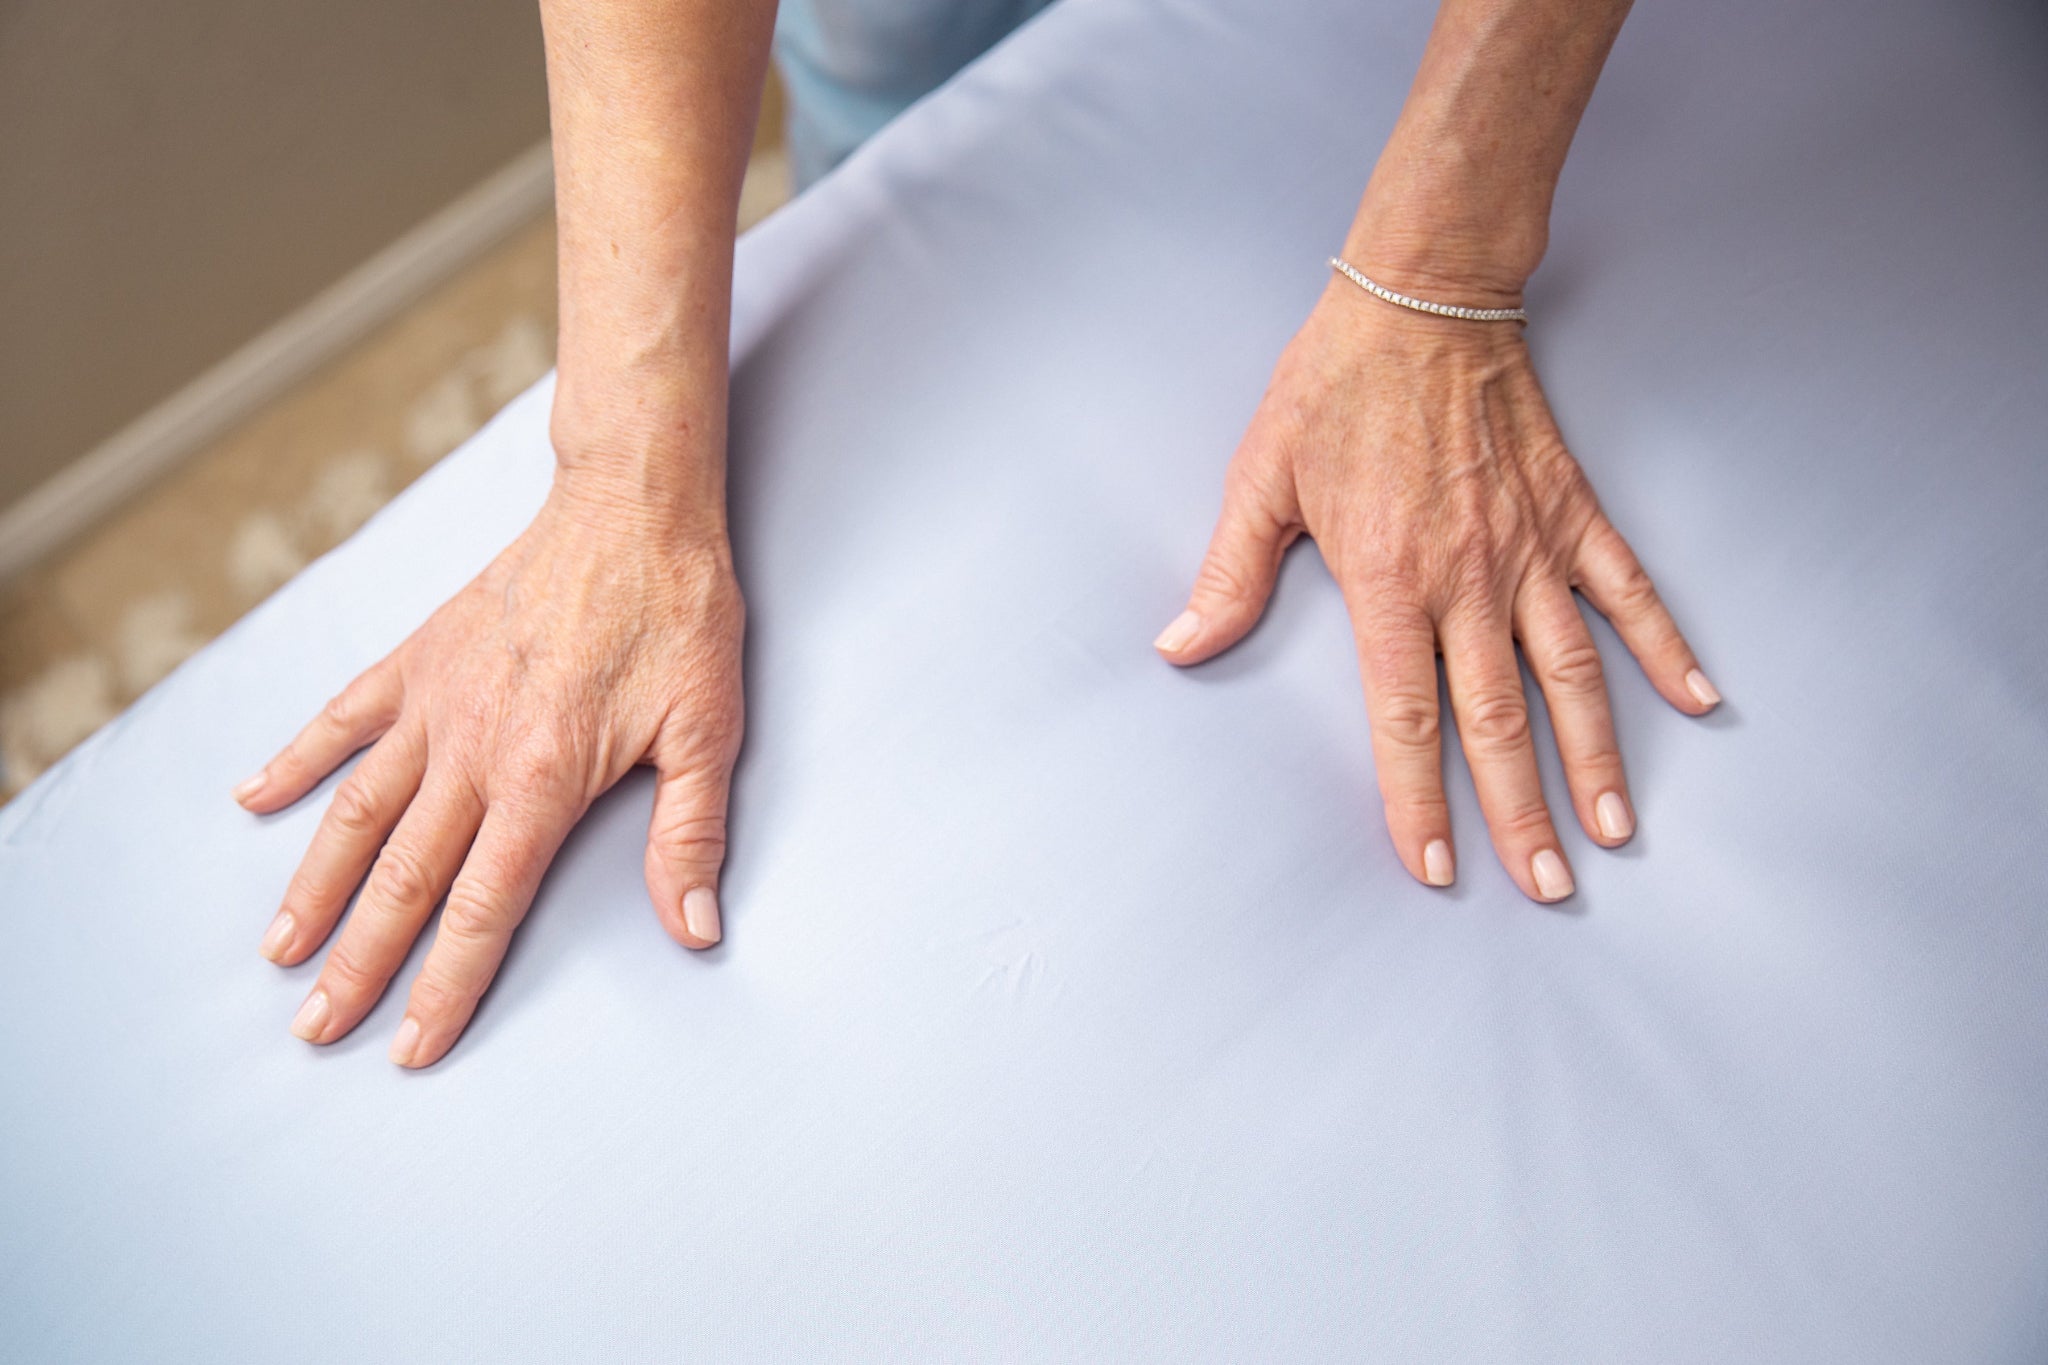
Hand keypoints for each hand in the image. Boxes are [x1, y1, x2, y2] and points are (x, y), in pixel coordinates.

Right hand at [234, 481, 743, 1065]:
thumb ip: (691, 834)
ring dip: (314, 885)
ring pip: (358, 811)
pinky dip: (296, 758)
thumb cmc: (678, 614)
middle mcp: (474, 748)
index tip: (409, 1045)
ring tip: (279, 948)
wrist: (633, 506)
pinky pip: (342, 716)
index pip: (481, 909)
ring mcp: (436, 701)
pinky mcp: (418, 656)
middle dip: (358, 964)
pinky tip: (253, 798)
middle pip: (403, 880)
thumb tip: (695, 927)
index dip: (444, 985)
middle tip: (316, 1028)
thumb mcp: (709, 728)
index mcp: (544, 778)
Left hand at [1156, 281, 1717, 901]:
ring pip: (1571, 675)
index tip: (1437, 866)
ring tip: (1613, 829)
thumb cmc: (1334, 386)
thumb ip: (1229, 574)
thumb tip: (1181, 645)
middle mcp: (1468, 578)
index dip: (1420, 801)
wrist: (1421, 296)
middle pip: (1498, 721)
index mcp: (1388, 580)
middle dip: (1521, 814)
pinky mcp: (1572, 512)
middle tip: (1546, 888)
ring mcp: (1529, 547)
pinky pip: (1627, 590)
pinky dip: (1664, 646)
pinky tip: (1696, 700)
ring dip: (1594, 758)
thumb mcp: (1261, 477)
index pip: (1406, 718)